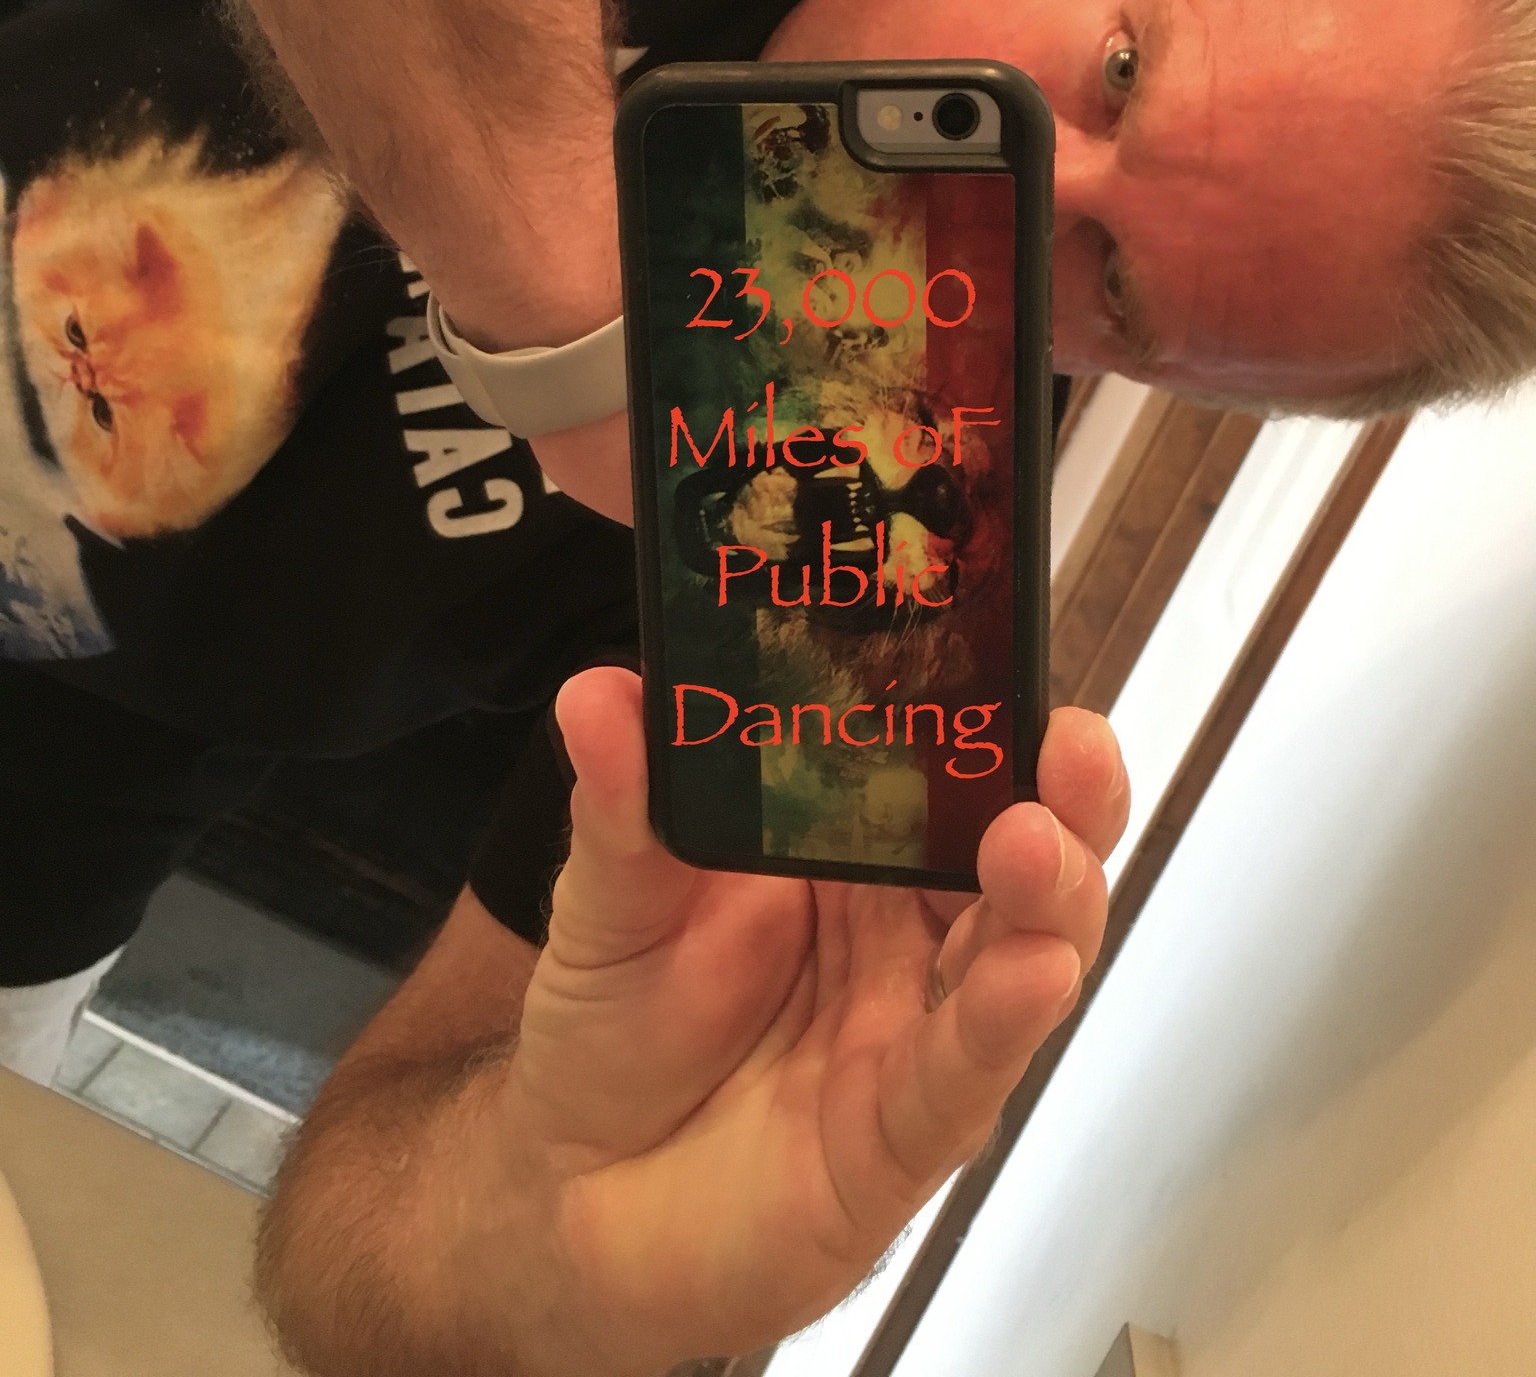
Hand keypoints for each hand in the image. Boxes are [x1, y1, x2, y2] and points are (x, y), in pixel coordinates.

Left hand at [500, 666, 1128, 1371]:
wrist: (569, 1194)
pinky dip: (1003, 1022)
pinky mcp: (901, 1137)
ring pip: (1021, 953)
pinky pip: (963, 1075)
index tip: (1010, 648)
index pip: (951, 767)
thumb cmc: (615, 1022)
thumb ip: (621, 804)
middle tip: (1070, 745)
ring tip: (1036, 843)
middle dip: (1065, 795)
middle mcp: (908, 931)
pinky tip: (1033, 972)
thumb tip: (598, 691)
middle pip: (1021, 851)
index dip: (994, 714)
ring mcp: (915, 1031)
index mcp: (853, 850)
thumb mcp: (610, 899)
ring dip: (1050, 895)